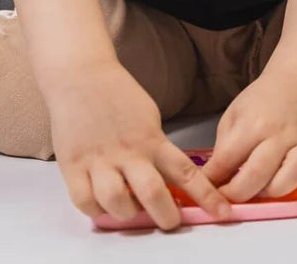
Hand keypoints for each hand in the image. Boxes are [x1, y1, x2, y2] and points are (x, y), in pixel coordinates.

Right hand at [47, 60, 230, 229]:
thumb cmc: (117, 95)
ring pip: (117, 203)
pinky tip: (102, 203)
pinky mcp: (73, 165)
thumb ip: (157, 148)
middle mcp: (128, 152)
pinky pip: (84, 202)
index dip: (206, 196)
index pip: (185, 172)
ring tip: (131, 209)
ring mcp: (99, 160)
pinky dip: (96, 210)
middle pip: (152, 193)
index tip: (222, 213)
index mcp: (151, 139)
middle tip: (170, 221)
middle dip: (166, 216)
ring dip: (128, 214)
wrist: (81, 75)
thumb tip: (169, 179)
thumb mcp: (149, 118)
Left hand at [202, 73, 296, 202]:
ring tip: (265, 190)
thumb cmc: (260, 104)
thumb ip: (225, 150)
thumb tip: (214, 183)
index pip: (227, 161)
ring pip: (294, 173)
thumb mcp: (234, 117)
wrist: (295, 84)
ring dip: (276, 190)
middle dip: (238, 194)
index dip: (213, 182)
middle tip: (231, 197)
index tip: (208, 193)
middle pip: (257, 174)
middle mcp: (278, 134)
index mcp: (252, 124)